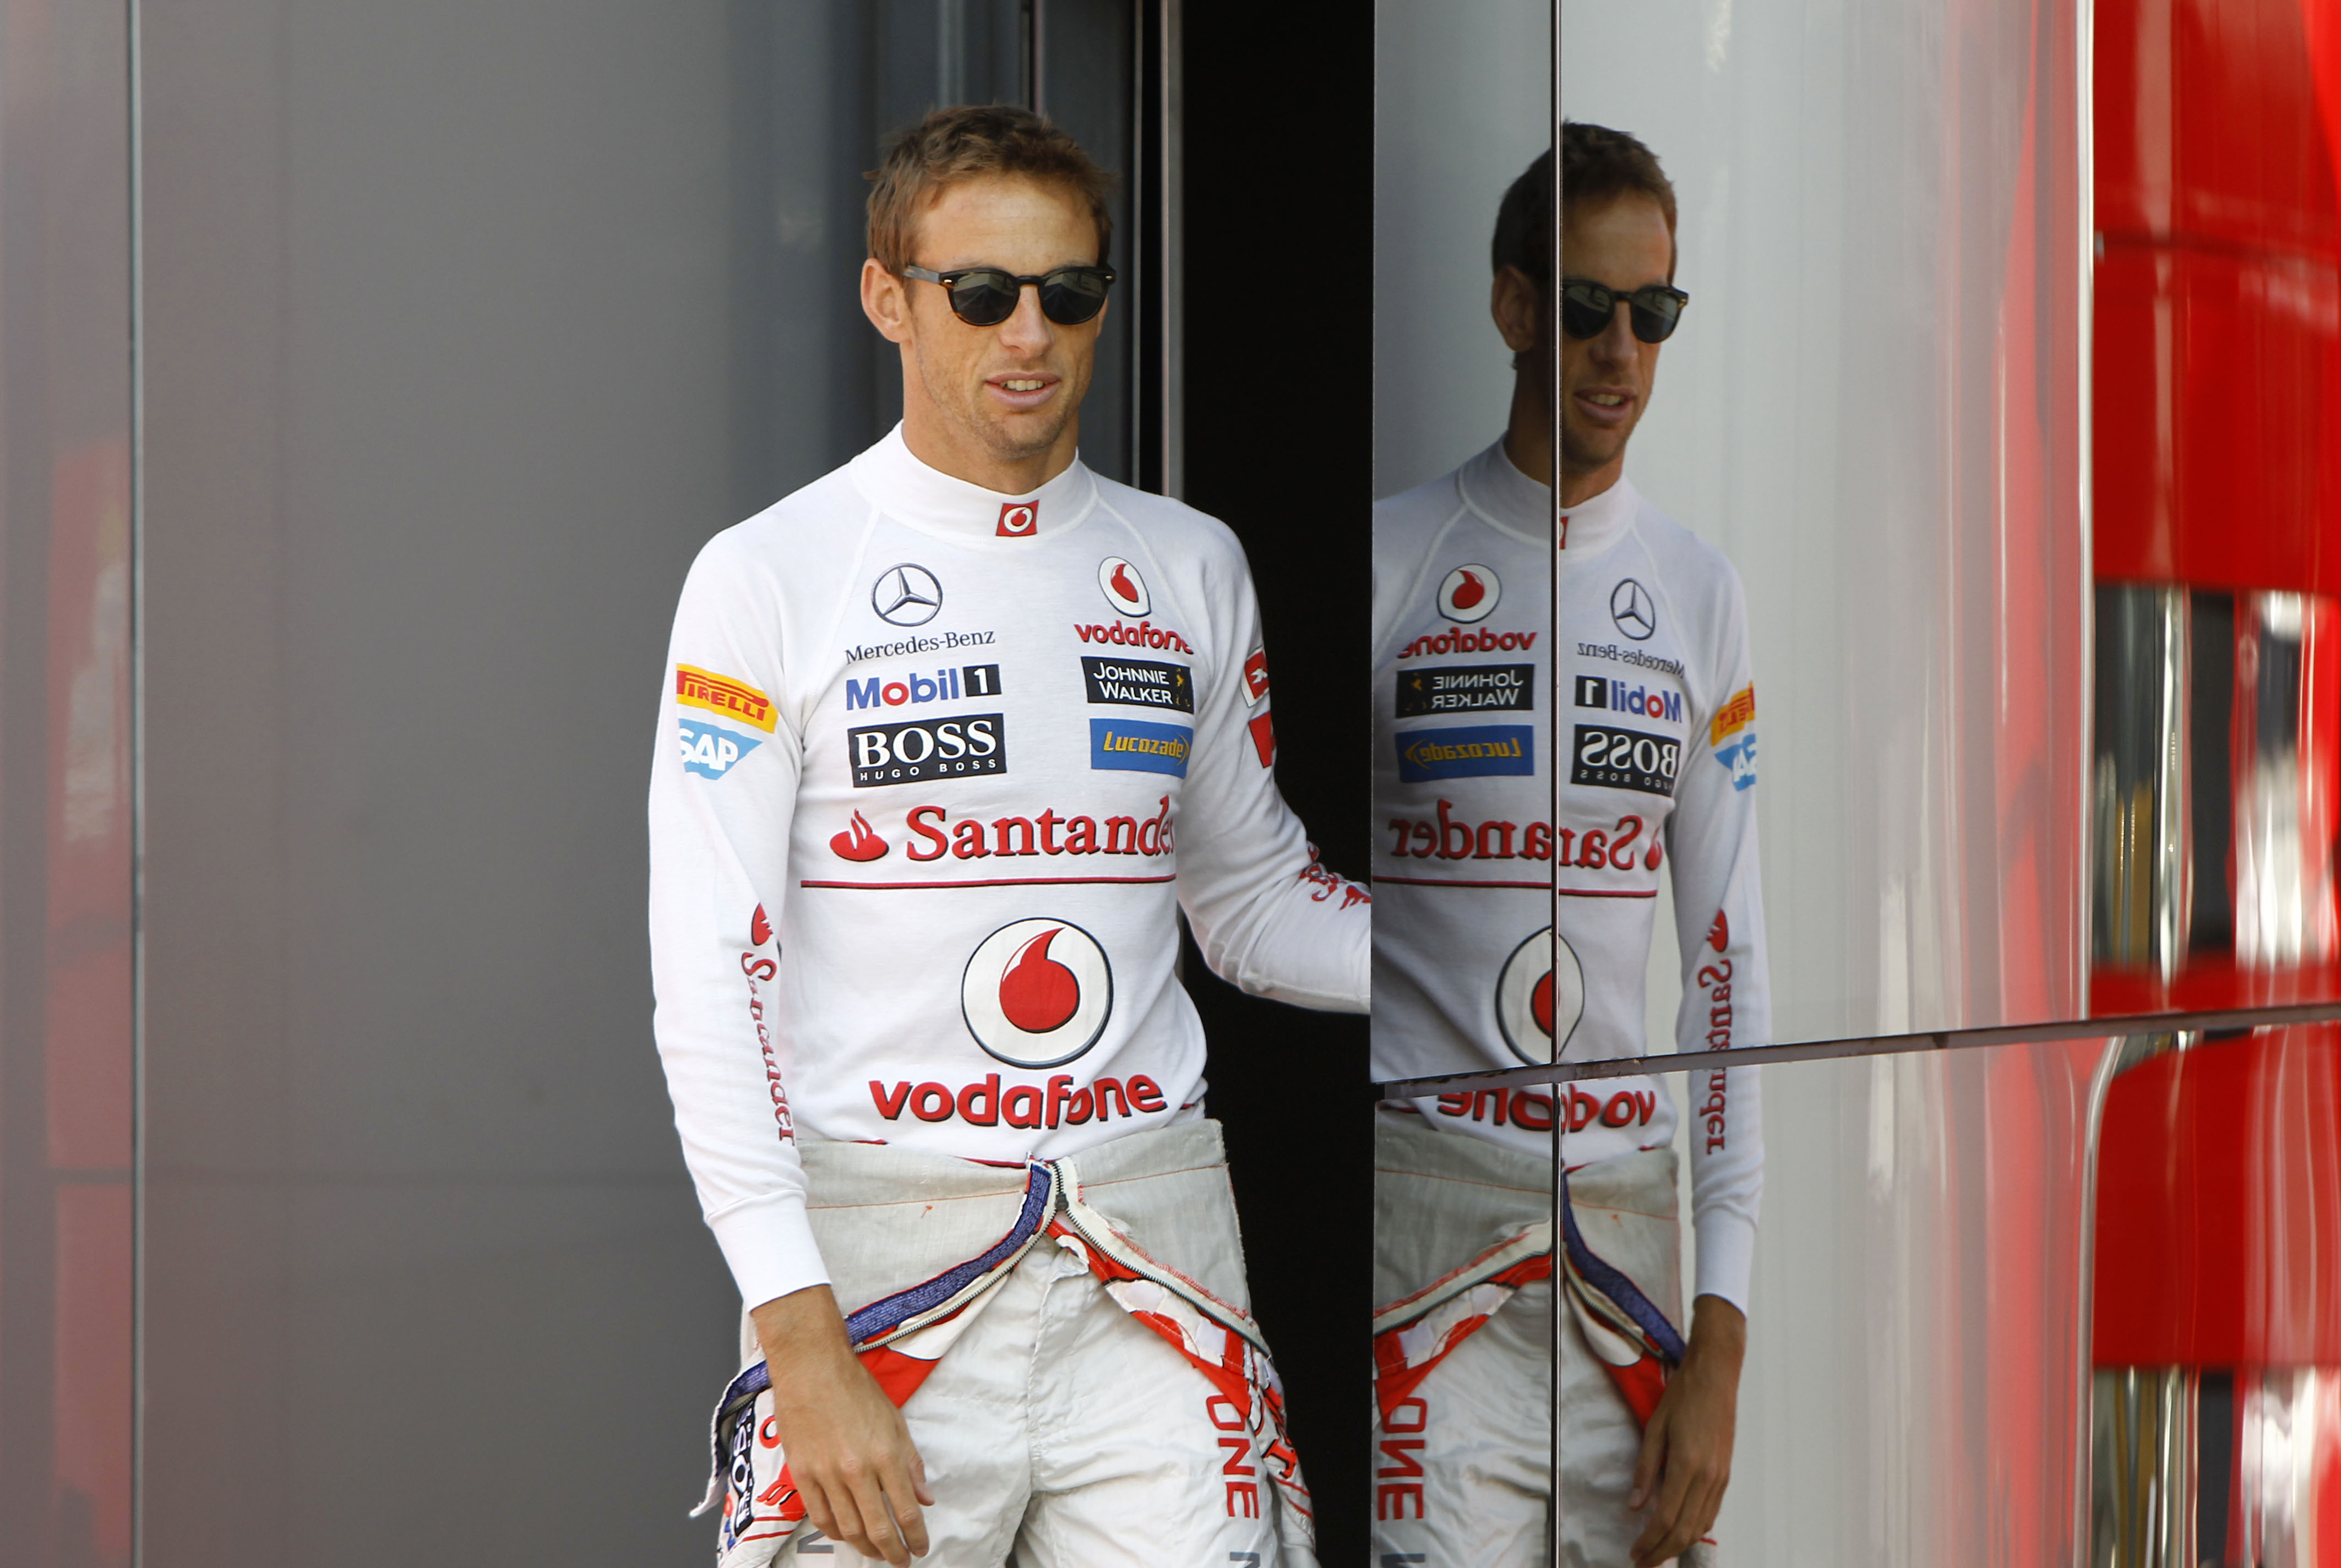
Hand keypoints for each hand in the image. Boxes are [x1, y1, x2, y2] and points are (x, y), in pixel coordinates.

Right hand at [752, 1286, 935, 1563]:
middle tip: (900, 1560)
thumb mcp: (895, 1421)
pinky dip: (834, 1532)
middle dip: (892, 1551)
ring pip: (848, 1528)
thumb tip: (924, 1497)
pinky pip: (819, 1516)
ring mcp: (826, 1474)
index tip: (920, 1547)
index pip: (906, 1510)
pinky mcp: (802, 1473)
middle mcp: (857, 1470)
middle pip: (877, 1528)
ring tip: (875, 1552)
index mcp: (885, 1455)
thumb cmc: (854, 1388)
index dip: (915, 1536)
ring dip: (865, 1547)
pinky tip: (845, 1534)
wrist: (812, 1367)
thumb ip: (910, 1463)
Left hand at [1627, 1293, 1744, 1565]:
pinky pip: (1711, 1510)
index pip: (1666, 1518)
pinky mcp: (1726, 1473)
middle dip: (1662, 1551)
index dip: (1649, 1541)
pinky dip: (1696, 1527)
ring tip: (1658, 1551)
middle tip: (1643, 1561)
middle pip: (1685, 1529)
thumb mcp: (1654, 1429)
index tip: (1635, 1552)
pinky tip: (1681, 1530)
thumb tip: (1635, 1506)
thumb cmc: (1683, 1396)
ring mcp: (1720, 1476)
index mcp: (1687, 1465)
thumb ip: (1645, 1470)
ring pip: (1700, 1525)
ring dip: (1678, 1543)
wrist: (1716, 1375)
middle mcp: (1708, 1477)